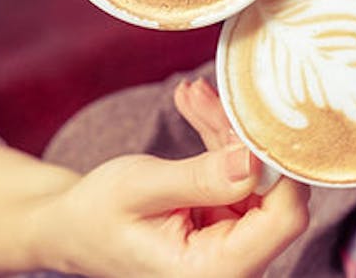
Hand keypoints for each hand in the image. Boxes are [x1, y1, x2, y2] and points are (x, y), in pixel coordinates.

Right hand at [35, 79, 309, 276]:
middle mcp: (232, 263)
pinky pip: (237, 175)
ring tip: (192, 94)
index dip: (279, 166)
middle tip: (204, 94)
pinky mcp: (225, 221)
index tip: (253, 118)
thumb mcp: (140, 188)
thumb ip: (201, 178)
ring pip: (256, 176)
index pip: (284, 218)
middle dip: (243, 137)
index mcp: (214, 270)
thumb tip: (254, 160)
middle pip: (272, 192)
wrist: (72, 229)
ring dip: (227, 132)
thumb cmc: (96, 216)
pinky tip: (194, 107)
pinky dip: (219, 142)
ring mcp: (231, 243)